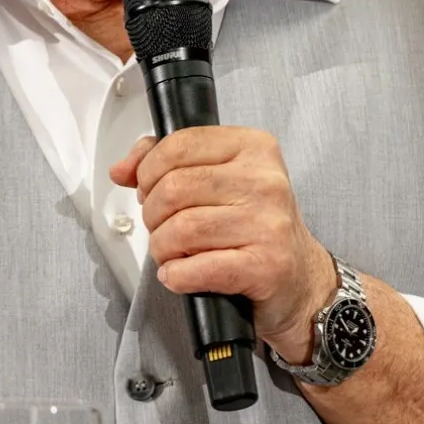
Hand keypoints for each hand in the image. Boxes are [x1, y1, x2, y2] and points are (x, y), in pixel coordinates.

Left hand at [110, 127, 337, 362]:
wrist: (300, 279)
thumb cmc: (257, 227)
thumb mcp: (221, 179)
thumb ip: (168, 163)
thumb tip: (123, 169)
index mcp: (254, 148)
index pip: (180, 145)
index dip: (148, 170)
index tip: (148, 188)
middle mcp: (265, 181)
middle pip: (174, 189)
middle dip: (153, 215)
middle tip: (162, 227)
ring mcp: (268, 224)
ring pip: (181, 229)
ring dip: (162, 248)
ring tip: (173, 253)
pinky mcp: (266, 265)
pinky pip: (196, 268)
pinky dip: (176, 275)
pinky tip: (180, 274)